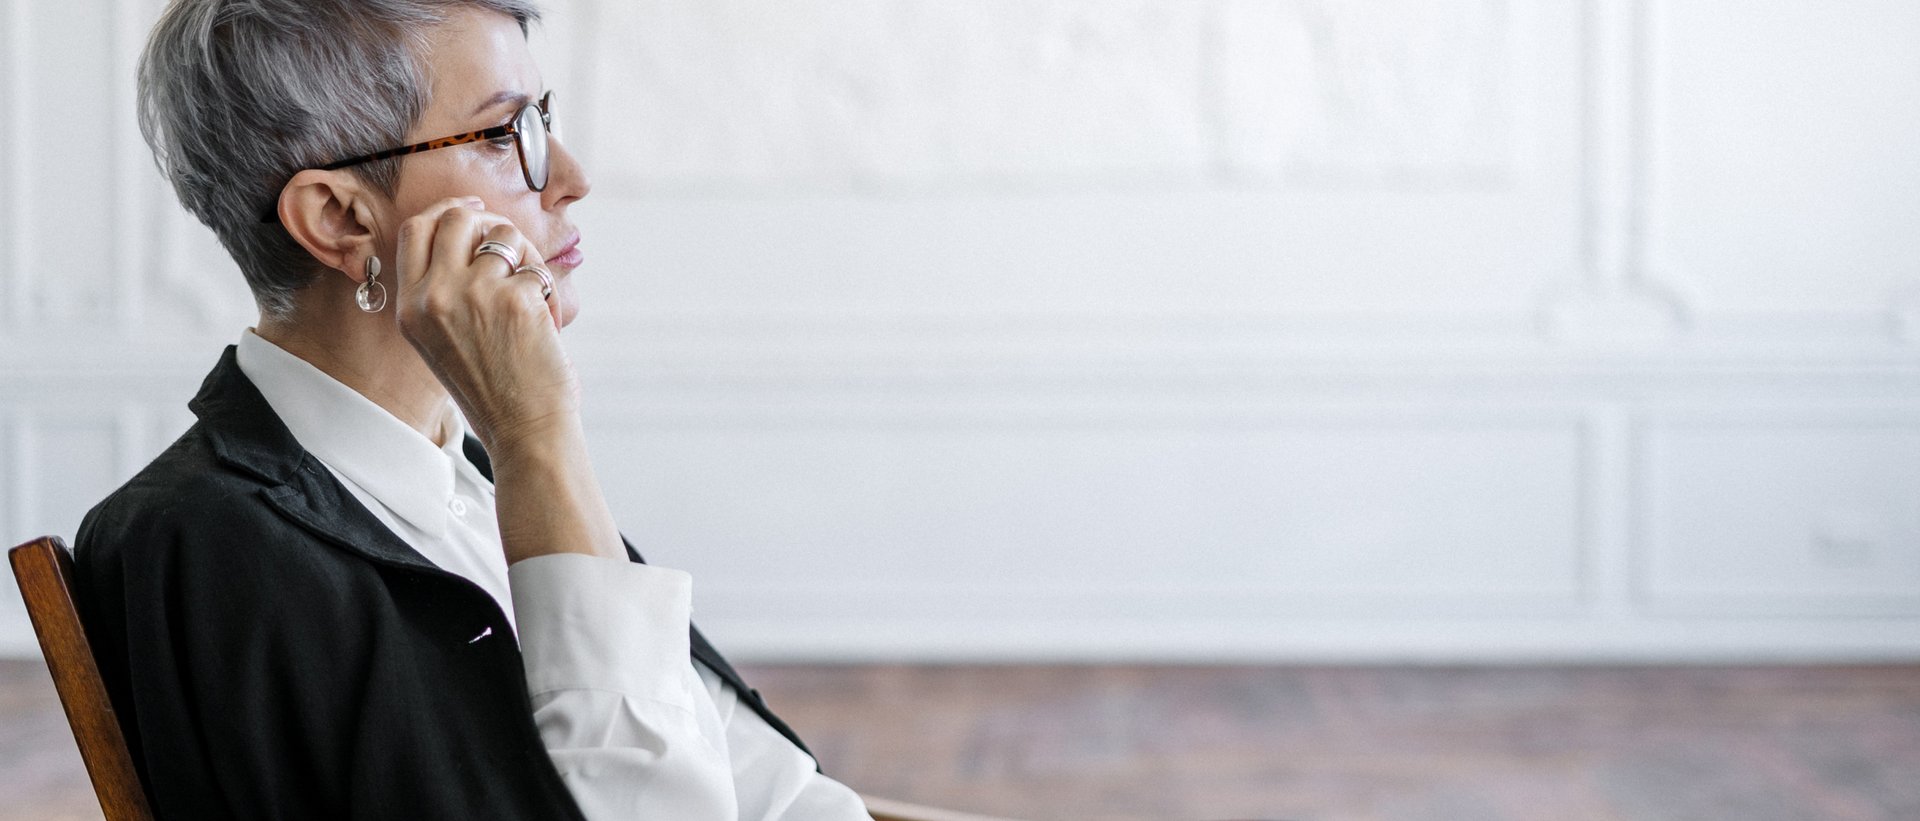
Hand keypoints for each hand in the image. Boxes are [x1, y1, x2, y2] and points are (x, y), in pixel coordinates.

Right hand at [393, 196, 574, 455]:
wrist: (524, 430)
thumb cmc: (493, 387)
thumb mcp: (441, 339)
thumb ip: (442, 289)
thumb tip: (472, 226)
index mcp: (409, 307)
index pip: (414, 229)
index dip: (446, 211)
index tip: (474, 212)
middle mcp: (432, 296)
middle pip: (456, 218)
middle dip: (489, 223)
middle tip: (513, 248)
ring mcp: (472, 293)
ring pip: (503, 235)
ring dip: (526, 257)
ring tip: (533, 296)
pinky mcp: (514, 297)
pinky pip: (536, 266)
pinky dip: (549, 290)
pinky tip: (548, 325)